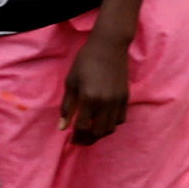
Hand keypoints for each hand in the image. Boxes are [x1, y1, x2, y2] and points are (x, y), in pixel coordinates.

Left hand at [62, 26, 134, 144]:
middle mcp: (105, 102)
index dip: (76, 136)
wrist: (109, 46)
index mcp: (89, 98)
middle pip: (98, 132)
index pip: (82, 127)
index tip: (71, 140)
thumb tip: (62, 127)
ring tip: (90, 133)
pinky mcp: (126, 97)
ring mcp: (118, 101)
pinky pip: (120, 119)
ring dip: (100, 134)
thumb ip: (68, 106)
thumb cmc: (85, 61)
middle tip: (80, 141)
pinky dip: (111, 125)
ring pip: (110, 128)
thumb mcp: (71, 82)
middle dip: (88, 140)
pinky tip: (103, 123)